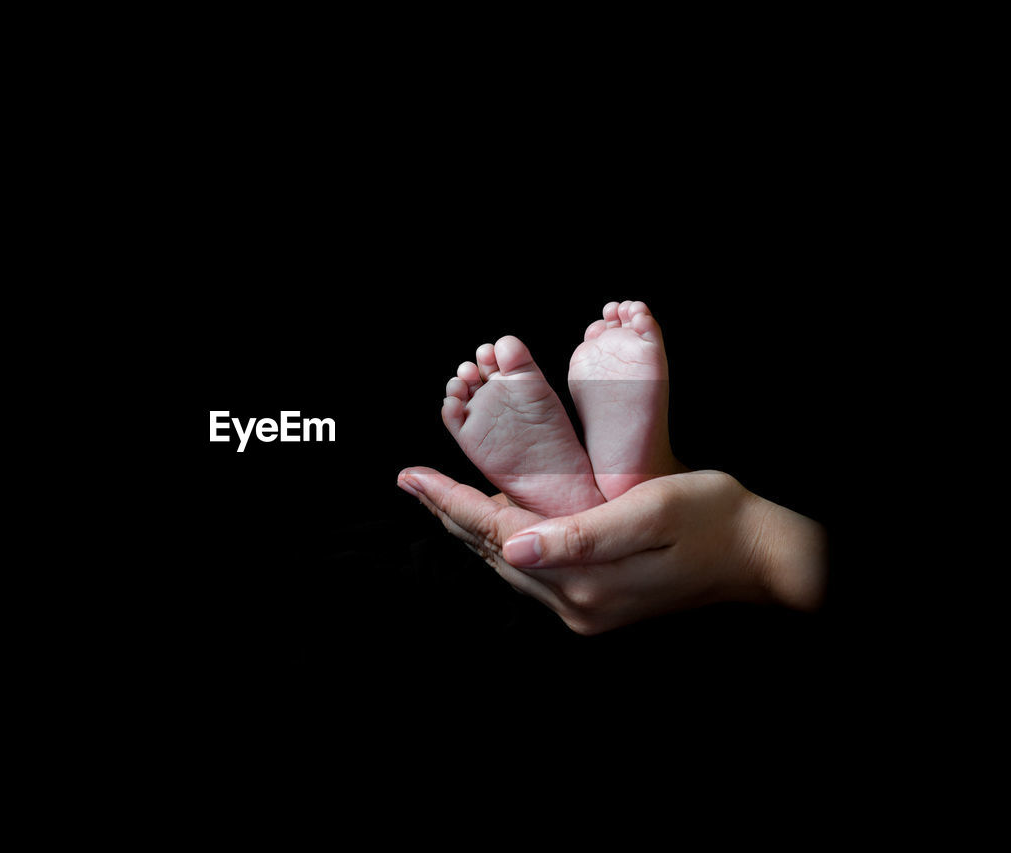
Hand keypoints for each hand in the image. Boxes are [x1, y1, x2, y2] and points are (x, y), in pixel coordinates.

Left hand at [397, 467, 825, 634]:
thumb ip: (583, 534)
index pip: (496, 534)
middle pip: (492, 553)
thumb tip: (516, 549)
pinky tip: (500, 517)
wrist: (761, 556)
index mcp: (584, 579)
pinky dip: (508, 541)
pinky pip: (534, 569)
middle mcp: (577, 603)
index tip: (409, 476)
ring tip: (442, 493)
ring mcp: (586, 609)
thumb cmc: (714, 519)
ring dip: (474, 528)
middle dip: (450, 514)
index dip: (449, 502)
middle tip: (413, 480)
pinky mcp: (598, 603)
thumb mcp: (652, 511)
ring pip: (509, 564)